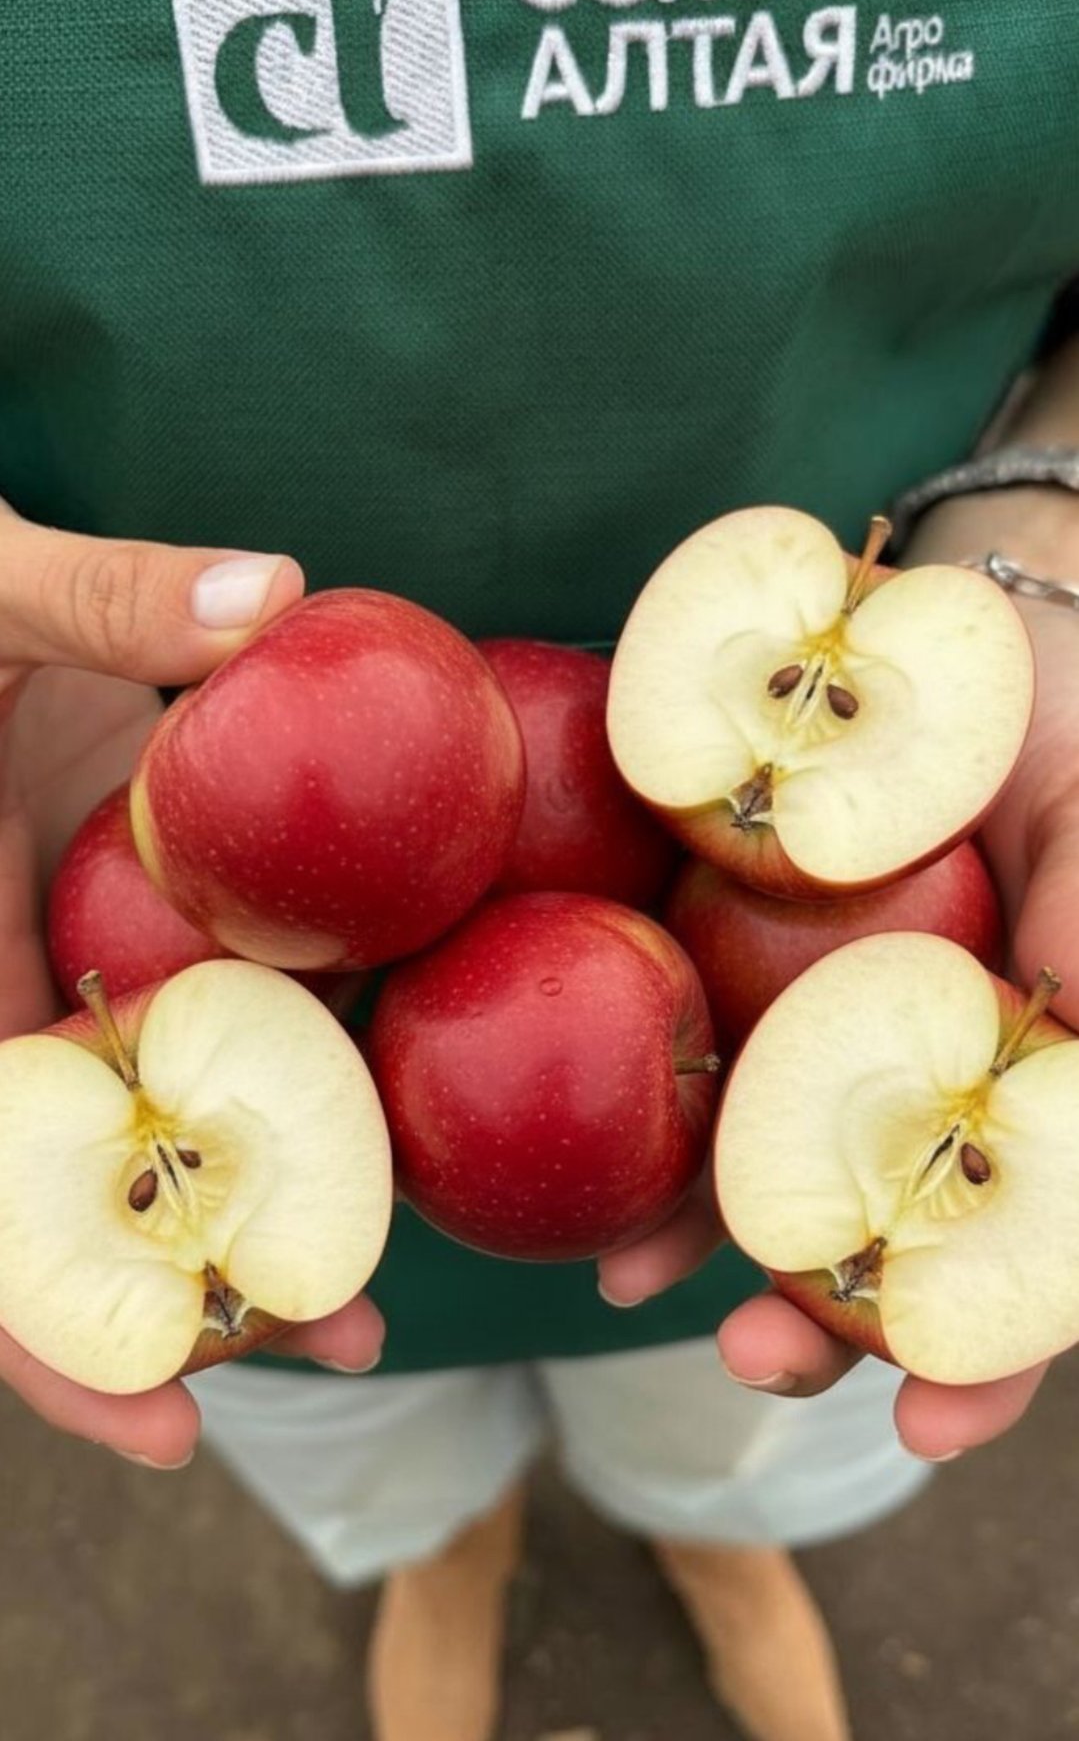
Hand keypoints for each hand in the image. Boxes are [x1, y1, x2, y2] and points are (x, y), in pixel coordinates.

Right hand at [0, 505, 383, 1467]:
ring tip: (385, 1266)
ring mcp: (84, 952)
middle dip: (193, 1286)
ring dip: (262, 1186)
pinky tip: (383, 1087)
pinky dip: (285, 1054)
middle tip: (348, 1338)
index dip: (57, 1317)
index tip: (170, 1415)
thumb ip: (99, 600)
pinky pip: (212, 1000)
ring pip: (161, 1104)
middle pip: (85, 1190)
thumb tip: (270, 595)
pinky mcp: (147, 907)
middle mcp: (11, 984)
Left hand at [599, 590, 1078, 1462]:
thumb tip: (1077, 1001)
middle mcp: (917, 1074)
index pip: (1026, 1249)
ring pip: (767, 1159)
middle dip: (822, 1323)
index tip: (925, 1430)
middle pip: (880, 1235)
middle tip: (753, 1365)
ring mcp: (814, 1027)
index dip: (988, 1354)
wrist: (933, 631)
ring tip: (622, 1281)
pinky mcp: (724, 958)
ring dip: (701, 1235)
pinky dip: (631, 1096)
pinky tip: (572, 1137)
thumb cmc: (1052, 722)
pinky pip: (677, 1042)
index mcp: (1024, 1078)